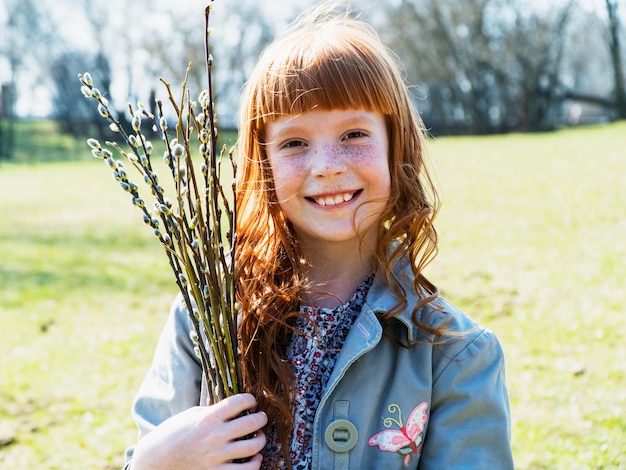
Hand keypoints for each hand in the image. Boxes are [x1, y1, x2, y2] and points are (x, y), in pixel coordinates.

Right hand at [130, 393, 267, 469]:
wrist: (154, 461)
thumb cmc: (172, 434)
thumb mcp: (190, 415)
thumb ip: (212, 411)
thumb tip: (232, 407)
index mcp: (208, 418)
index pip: (239, 402)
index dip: (250, 399)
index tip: (252, 401)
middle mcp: (215, 436)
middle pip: (252, 423)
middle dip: (261, 418)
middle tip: (261, 417)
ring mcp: (217, 457)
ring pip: (254, 447)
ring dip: (261, 440)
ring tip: (259, 437)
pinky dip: (256, 464)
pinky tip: (255, 458)